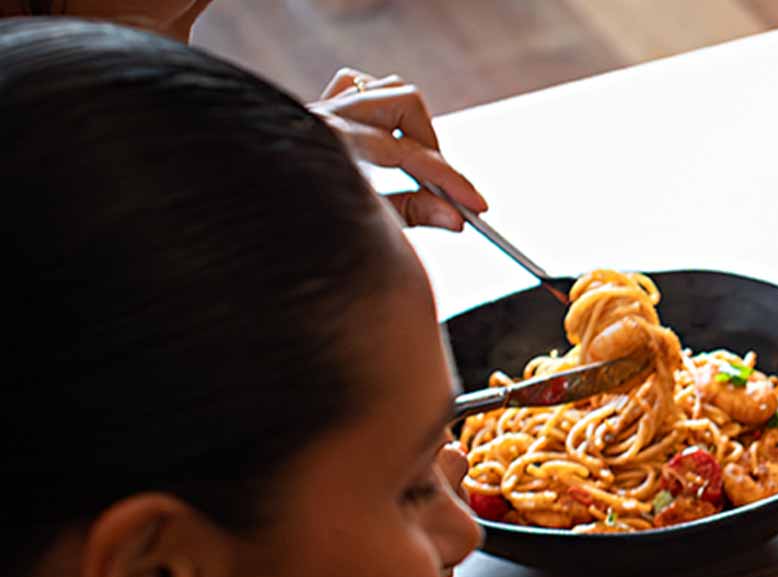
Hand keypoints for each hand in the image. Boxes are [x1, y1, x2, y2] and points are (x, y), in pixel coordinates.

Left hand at [308, 69, 487, 230]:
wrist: (240, 212)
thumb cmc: (292, 226)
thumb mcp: (357, 227)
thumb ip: (410, 214)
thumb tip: (454, 216)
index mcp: (336, 144)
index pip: (412, 153)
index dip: (452, 180)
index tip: (476, 205)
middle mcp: (325, 116)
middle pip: (404, 102)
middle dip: (431, 144)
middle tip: (441, 184)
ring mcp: (316, 110)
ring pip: (380, 86)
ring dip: (405, 120)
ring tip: (411, 160)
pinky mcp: (310, 112)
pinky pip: (351, 86)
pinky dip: (373, 105)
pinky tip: (379, 136)